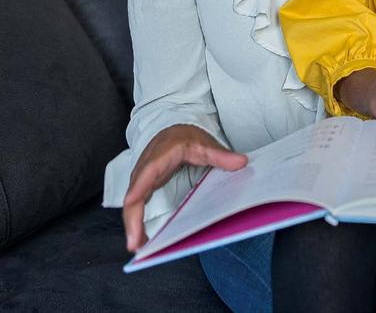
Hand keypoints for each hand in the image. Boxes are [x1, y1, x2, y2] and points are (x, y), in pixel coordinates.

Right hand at [122, 125, 246, 252]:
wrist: (173, 129)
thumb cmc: (185, 136)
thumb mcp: (204, 143)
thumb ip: (221, 154)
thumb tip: (241, 162)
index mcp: (158, 158)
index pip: (144, 177)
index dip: (137, 194)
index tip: (133, 212)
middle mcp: (144, 171)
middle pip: (133, 198)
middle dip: (132, 222)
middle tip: (136, 245)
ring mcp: (142, 180)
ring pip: (132, 205)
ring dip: (133, 226)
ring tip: (139, 249)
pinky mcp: (145, 187)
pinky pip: (137, 207)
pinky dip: (137, 222)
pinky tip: (143, 239)